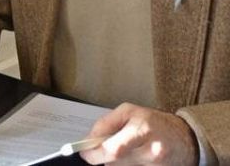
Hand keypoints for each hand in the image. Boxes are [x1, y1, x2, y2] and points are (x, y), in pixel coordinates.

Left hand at [80, 103, 197, 164]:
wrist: (187, 139)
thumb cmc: (155, 123)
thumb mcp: (129, 112)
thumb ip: (106, 123)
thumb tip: (89, 139)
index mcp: (142, 130)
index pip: (113, 149)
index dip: (95, 154)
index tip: (85, 152)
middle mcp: (152, 151)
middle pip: (116, 162)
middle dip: (104, 156)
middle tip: (102, 150)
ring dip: (118, 161)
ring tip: (128, 150)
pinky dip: (128, 165)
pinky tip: (135, 157)